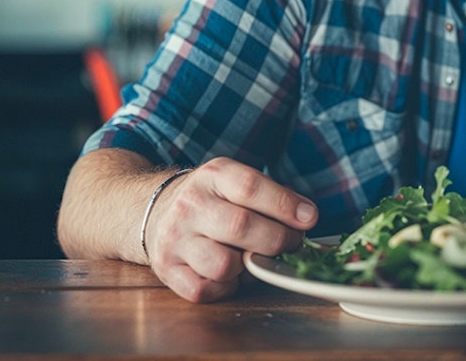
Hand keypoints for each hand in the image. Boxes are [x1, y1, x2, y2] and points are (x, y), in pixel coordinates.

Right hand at [144, 157, 317, 301]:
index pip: (251, 188)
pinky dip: (225, 287)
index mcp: (213, 176)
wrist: (156, 212)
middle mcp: (190, 205)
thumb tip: (307, 217)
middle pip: (242, 227)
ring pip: (223, 265)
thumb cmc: (212, 200)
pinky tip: (230, 274)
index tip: (309, 218)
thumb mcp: (237, 182)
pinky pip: (204, 289)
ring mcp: (174, 239)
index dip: (284, 205)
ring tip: (252, 258)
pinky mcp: (167, 269)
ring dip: (247, 268)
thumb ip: (272, 196)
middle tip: (291, 243)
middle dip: (277, 240)